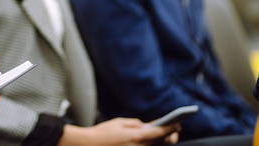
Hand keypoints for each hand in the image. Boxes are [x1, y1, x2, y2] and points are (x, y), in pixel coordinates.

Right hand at [61, 117, 179, 145]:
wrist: (88, 145)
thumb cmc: (102, 133)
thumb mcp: (119, 122)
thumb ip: (136, 124)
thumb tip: (148, 126)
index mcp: (136, 137)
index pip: (160, 133)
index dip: (171, 128)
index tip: (177, 124)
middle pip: (163, 144)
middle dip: (170, 137)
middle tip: (174, 131)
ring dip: (161, 142)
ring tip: (165, 137)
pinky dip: (150, 145)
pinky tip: (151, 141)